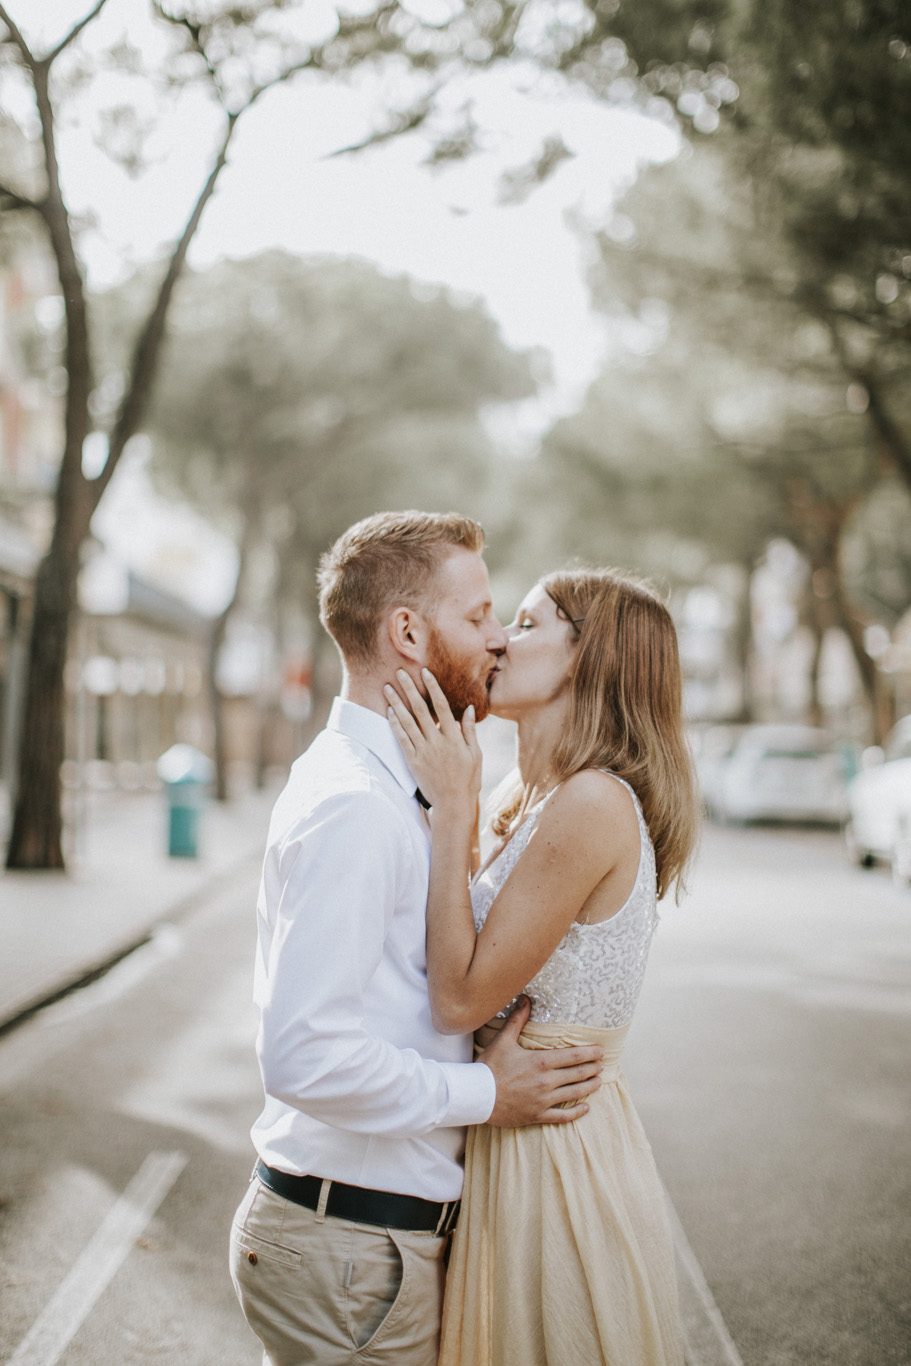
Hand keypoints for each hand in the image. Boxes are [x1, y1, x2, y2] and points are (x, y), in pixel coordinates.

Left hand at [384, 668, 481, 813]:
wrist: (453, 804)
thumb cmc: (468, 779)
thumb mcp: (476, 754)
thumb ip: (470, 730)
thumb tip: (469, 708)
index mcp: (454, 738)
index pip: (442, 706)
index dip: (433, 687)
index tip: (425, 672)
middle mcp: (437, 742)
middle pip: (421, 710)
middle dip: (409, 689)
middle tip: (400, 672)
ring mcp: (423, 752)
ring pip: (407, 722)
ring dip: (397, 703)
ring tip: (387, 688)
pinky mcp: (413, 762)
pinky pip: (402, 739)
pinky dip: (395, 724)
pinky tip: (389, 711)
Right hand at [478, 998, 603, 1126]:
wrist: (476, 1097)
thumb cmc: (489, 1067)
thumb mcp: (503, 1040)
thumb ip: (517, 1020)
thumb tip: (526, 998)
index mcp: (541, 1061)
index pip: (573, 1056)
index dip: (590, 1053)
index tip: (601, 1051)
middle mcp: (547, 1081)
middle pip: (578, 1074)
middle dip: (592, 1068)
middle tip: (602, 1064)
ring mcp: (543, 1100)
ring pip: (574, 1093)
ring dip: (589, 1087)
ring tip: (598, 1082)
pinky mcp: (537, 1115)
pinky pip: (562, 1116)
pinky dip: (576, 1113)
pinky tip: (585, 1108)